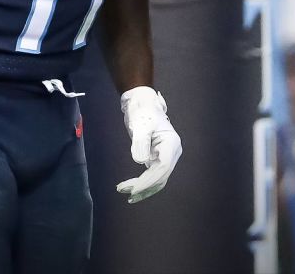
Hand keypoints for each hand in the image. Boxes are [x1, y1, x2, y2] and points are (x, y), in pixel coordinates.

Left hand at [117, 86, 182, 202]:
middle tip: (123, 190)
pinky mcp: (158, 159)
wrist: (142, 105)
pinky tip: (129, 187)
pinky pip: (153, 176)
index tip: (133, 189)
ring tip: (123, 190)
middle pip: (161, 176)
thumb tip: (141, 161)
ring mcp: (166, 156)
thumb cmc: (143, 112)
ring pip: (157, 179)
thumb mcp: (140, 125)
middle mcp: (172, 152)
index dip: (149, 180)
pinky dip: (142, 183)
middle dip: (143, 185)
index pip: (163, 167)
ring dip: (142, 187)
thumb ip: (141, 142)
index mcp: (171, 144)